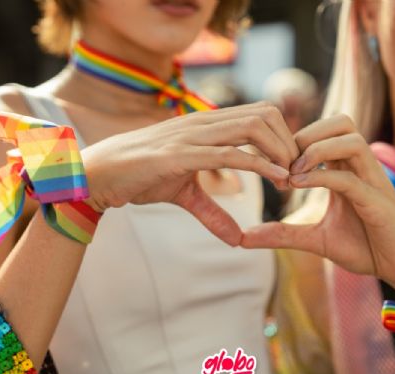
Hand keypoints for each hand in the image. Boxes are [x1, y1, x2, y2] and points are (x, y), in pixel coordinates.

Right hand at [81, 102, 298, 246]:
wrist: (97, 174)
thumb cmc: (138, 176)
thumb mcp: (183, 195)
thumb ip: (212, 212)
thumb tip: (237, 239)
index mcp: (205, 125)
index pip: (259, 113)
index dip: (283, 135)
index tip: (291, 165)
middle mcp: (202, 123)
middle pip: (264, 114)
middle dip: (289, 141)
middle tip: (297, 172)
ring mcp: (191, 136)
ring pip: (252, 127)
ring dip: (279, 151)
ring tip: (289, 177)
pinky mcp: (180, 154)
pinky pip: (229, 153)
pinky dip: (259, 165)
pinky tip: (276, 177)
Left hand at [241, 115, 394, 287]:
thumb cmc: (367, 248)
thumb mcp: (315, 240)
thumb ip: (283, 234)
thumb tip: (244, 237)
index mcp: (348, 170)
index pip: (324, 133)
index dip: (294, 140)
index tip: (269, 161)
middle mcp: (362, 168)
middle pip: (341, 122)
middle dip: (307, 133)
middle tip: (281, 159)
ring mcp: (373, 181)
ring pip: (350, 139)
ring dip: (316, 149)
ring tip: (291, 172)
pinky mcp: (379, 201)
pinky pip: (350, 177)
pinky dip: (322, 176)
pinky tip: (298, 186)